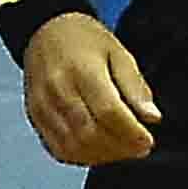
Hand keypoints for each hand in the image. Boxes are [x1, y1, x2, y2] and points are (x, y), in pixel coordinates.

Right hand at [23, 14, 157, 164]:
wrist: (45, 32)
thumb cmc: (86, 42)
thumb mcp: (120, 54)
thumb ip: (135, 87)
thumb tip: (152, 118)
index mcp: (81, 71)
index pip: (108, 112)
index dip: (131, 133)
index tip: (148, 140)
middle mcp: (57, 91)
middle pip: (90, 134)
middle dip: (120, 147)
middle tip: (140, 147)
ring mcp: (42, 107)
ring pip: (74, 146)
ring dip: (103, 155)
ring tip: (123, 147)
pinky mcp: (35, 118)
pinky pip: (58, 149)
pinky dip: (83, 156)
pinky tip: (101, 149)